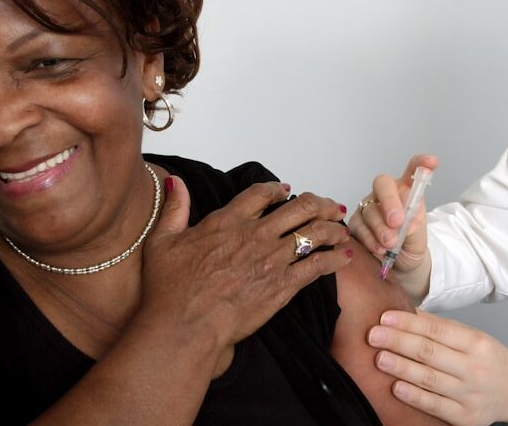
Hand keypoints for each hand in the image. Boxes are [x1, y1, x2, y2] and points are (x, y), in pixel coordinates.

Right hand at [140, 175, 353, 350]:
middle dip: (319, 204)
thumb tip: (176, 181)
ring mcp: (272, 259)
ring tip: (342, 230)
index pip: (261, 194)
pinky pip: (318, 265)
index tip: (287, 191)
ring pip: (313, 233)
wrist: (186, 325)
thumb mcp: (163, 241)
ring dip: (333, 228)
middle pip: (299, 208)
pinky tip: (345, 257)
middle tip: (329, 208)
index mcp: (228, 221)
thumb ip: (175, 209)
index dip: (278, 189)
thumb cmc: (170, 288)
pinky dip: (335, 259)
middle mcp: (256, 234)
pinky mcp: (284, 285)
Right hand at [348, 155, 438, 290]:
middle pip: (382, 184)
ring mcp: (368, 207)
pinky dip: (370, 239)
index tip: (431, 162)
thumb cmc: (411, 246)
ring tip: (390, 244)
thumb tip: (406, 223)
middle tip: (397, 221)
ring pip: (369, 210)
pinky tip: (379, 249)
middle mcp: (386, 195)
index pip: (413, 172)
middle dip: (389, 201)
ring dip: (380, 228)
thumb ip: (414, 228)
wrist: (400, 268)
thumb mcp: (419, 239)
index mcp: (406, 192)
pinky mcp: (356, 223)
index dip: (421, 164)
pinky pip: (358, 227)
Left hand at [367, 310, 507, 425]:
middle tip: (373, 335)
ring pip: (430, 379)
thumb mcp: (472, 336)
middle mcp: (475, 368)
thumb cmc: (489, 359)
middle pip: (430, 353)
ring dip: (401, 368)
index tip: (385, 317)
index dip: (409, 323)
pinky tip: (396, 387)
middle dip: (398, 342)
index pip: (437, 330)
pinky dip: (414, 396)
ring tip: (379, 358)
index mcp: (476, 343)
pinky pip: (435, 406)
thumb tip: (406, 311)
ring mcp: (470, 394)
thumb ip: (440, 327)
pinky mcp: (466, 417)